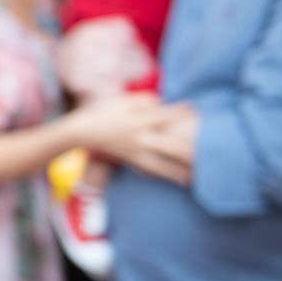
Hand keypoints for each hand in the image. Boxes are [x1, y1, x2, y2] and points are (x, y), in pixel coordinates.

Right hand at [68, 93, 195, 185]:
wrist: (82, 131)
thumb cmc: (102, 111)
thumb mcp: (122, 100)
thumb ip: (144, 100)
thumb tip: (162, 104)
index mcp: (136, 121)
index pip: (162, 116)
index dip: (179, 113)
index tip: (195, 110)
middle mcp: (137, 139)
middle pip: (165, 147)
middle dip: (182, 152)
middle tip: (199, 156)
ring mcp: (134, 152)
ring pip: (158, 164)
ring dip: (175, 172)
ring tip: (191, 178)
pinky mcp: (130, 160)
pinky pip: (147, 170)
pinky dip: (160, 176)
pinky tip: (172, 180)